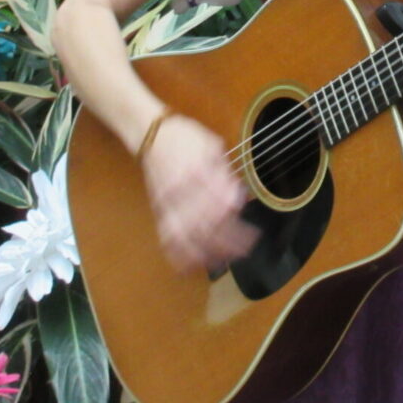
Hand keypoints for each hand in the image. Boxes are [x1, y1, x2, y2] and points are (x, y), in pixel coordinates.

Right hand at [140, 114, 258, 273]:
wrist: (152, 135)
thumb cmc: (186, 138)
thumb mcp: (213, 146)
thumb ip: (226, 172)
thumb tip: (240, 198)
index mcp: (197, 171)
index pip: (217, 201)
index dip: (234, 219)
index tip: (250, 228)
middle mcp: (181, 189)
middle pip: (203, 222)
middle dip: (226, 242)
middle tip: (245, 250)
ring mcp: (167, 202)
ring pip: (184, 235)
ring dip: (204, 253)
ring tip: (223, 263)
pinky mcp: (158, 210)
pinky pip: (166, 237)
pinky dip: (177, 255)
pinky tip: (190, 267)